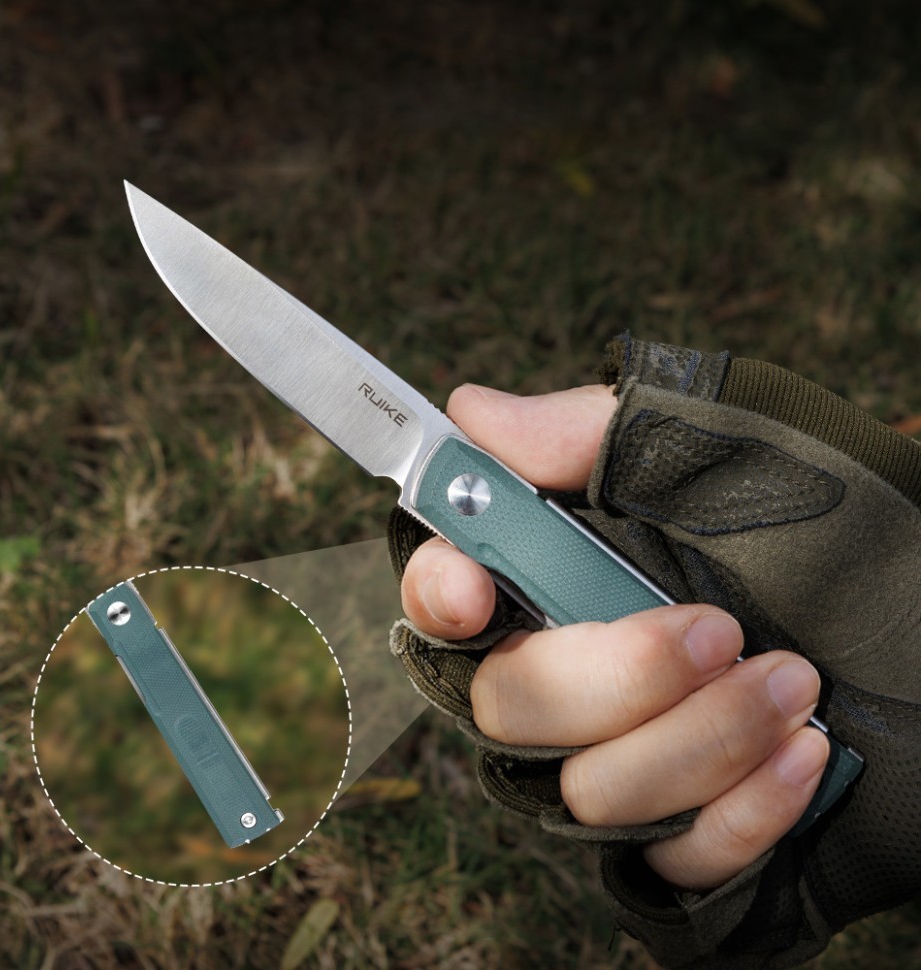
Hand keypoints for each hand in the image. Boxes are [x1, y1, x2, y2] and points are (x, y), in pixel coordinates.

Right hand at [401, 384, 829, 890]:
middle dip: (607, 678)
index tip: (476, 588)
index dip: (437, 594)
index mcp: (564, 570)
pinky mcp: (688, 834)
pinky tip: (805, 756)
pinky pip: (666, 861)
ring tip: (795, 681)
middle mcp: (577, 668)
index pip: (446, 595)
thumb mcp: (719, 448)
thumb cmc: (844, 518)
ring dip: (693, 742)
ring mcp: (629, 756)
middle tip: (714, 629)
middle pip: (506, 707)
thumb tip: (472, 413)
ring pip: (584, 795)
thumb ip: (586, 435)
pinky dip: (736, 814)